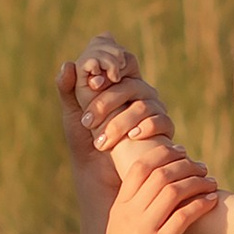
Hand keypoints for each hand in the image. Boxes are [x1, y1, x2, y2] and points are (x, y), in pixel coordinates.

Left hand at [59, 35, 176, 197]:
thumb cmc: (86, 139)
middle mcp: (141, 92)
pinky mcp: (164, 129)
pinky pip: (161, 121)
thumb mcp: (73, 114)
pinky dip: (146, 127)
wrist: (100, 173)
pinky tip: (132, 137)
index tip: (92, 83)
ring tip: (100, 142)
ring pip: (143, 105)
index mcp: (121, 82)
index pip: (124, 60)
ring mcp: (155, 109)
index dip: (112, 65)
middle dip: (106, 102)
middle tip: (86, 122)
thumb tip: (68, 65)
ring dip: (119, 123)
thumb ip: (69, 89)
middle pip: (130, 84)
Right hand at [86, 141, 215, 233]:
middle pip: (160, 173)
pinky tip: (212, 201)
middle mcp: (129, 214)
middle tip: (202, 167)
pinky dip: (201, 204)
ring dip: (197, 181)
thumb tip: (155, 202)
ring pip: (173, 190)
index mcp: (119, 208)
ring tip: (211, 182)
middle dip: (185, 164)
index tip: (182, 153)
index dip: (163, 154)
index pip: (139, 166)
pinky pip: (183, 216)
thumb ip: (135, 217)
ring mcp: (143, 230)